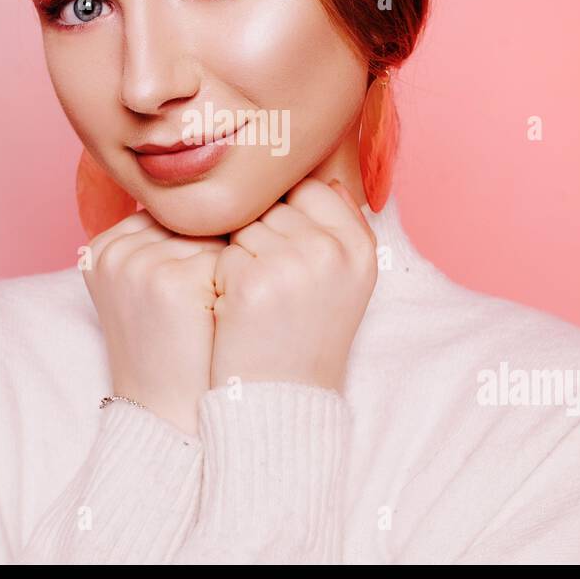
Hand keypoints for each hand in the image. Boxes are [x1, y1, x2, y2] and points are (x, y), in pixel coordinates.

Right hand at [82, 210, 223, 435]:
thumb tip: (233, 196)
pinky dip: (239, 286)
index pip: (174, 216)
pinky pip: (229, 259)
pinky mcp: (170, 281)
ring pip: (216, 236)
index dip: (202, 248)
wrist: (171, 416)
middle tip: (215, 302)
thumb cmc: (173, 352)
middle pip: (194, 221)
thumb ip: (171, 242)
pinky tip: (225, 320)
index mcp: (103, 247)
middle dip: (217, 253)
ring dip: (231, 269)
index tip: (204, 288)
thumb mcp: (155, 288)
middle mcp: (114, 249)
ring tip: (218, 315)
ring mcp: (139, 263)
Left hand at [210, 177, 377, 393]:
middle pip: (273, 206)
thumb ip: (341, 226)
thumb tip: (328, 178)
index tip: (287, 254)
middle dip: (261, 238)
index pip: (311, 189)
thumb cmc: (306, 337)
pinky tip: (235, 310)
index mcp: (359, 247)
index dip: (287, 217)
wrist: (281, 400)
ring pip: (243, 226)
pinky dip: (219, 278)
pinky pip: (220, 251)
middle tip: (271, 287)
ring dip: (238, 257)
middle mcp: (332, 250)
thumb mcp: (345, 281)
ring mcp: (292, 263)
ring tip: (255, 300)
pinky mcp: (251, 280)